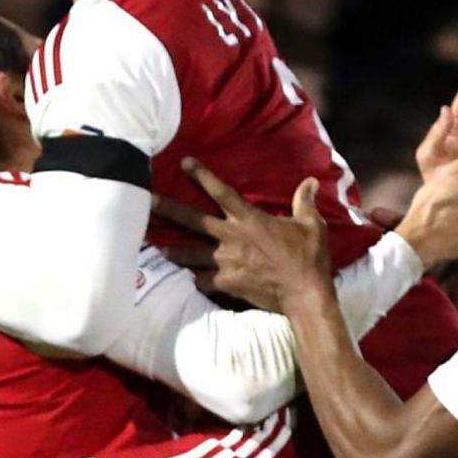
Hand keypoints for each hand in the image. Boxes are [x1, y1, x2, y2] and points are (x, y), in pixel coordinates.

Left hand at [154, 161, 331, 311]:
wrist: (304, 294)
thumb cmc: (309, 257)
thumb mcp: (312, 225)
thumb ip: (305, 203)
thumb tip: (311, 181)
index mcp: (249, 219)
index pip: (221, 192)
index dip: (202, 176)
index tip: (184, 163)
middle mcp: (230, 237)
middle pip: (191, 220)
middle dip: (166, 209)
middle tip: (146, 201)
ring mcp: (224, 261)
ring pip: (188, 253)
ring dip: (172, 250)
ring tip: (158, 247)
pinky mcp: (225, 283)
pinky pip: (202, 280)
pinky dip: (196, 279)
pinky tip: (190, 280)